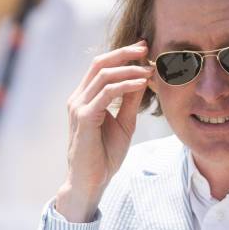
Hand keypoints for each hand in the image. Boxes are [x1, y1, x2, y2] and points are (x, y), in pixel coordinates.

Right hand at [55, 41, 153, 221]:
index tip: (144, 49)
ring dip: (129, 69)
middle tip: (146, 48)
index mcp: (85, 97)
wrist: (91, 181)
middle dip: (124, 53)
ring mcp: (79, 107)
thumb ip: (130, 102)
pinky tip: (141, 84)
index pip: (101, 66)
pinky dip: (125, 85)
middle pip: (99, 63)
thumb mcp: (124, 124)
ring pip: (103, 75)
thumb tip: (143, 80)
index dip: (122, 54)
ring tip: (150, 70)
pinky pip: (106, 93)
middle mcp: (78, 98)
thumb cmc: (105, 155)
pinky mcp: (84, 117)